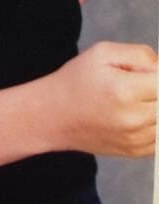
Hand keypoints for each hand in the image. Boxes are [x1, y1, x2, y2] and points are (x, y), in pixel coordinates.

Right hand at [46, 41, 156, 157]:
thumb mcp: (102, 52)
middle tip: (133, 83)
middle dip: (154, 89)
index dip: (156, 73)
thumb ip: (140, 54)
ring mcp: (135, 138)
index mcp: (125, 90)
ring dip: (155, 107)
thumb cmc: (76, 80)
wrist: (54, 114)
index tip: (143, 71)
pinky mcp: (135, 151)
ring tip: (131, 98)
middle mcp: (133, 118)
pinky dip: (152, 124)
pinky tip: (131, 114)